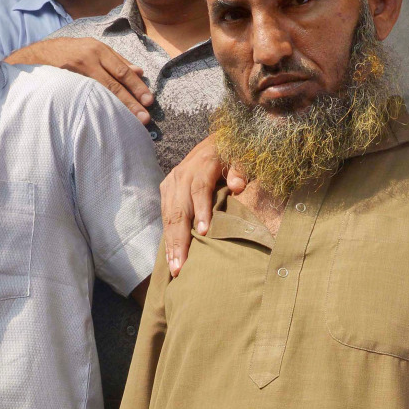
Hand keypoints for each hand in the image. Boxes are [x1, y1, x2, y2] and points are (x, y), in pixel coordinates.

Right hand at [8, 38, 152, 123]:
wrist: (33, 56)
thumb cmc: (68, 53)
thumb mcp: (91, 50)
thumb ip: (115, 60)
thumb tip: (139, 71)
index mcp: (97, 49)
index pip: (122, 70)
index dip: (136, 86)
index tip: (149, 100)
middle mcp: (87, 58)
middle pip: (114, 82)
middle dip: (131, 100)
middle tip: (145, 117)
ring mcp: (74, 72)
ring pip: (100, 92)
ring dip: (118, 107)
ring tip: (131, 121)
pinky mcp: (63, 84)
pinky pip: (84, 97)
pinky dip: (97, 108)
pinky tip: (106, 118)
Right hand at [159, 134, 247, 275]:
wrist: (217, 141)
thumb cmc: (234, 154)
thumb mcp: (242, 156)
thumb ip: (241, 169)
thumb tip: (238, 186)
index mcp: (203, 162)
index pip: (199, 188)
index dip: (201, 210)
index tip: (203, 232)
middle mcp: (183, 173)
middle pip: (179, 208)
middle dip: (179, 238)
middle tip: (182, 265)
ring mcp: (172, 182)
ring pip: (169, 215)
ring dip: (171, 243)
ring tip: (175, 267)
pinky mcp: (167, 190)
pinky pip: (166, 216)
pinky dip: (168, 238)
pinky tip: (171, 257)